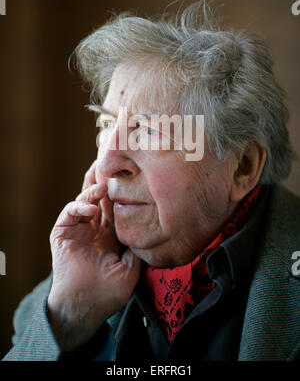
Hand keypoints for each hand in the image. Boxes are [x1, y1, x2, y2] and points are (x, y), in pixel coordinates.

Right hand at [47, 162, 141, 350]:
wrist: (85, 306)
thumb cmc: (109, 292)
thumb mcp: (132, 267)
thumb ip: (139, 247)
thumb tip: (153, 227)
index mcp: (110, 234)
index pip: (116, 206)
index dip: (122, 192)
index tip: (133, 176)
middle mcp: (94, 228)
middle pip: (100, 197)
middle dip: (106, 180)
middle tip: (112, 164)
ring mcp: (78, 229)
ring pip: (85, 199)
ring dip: (93, 189)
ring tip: (104, 183)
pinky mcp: (62, 232)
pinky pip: (70, 212)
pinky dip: (79, 206)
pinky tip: (91, 210)